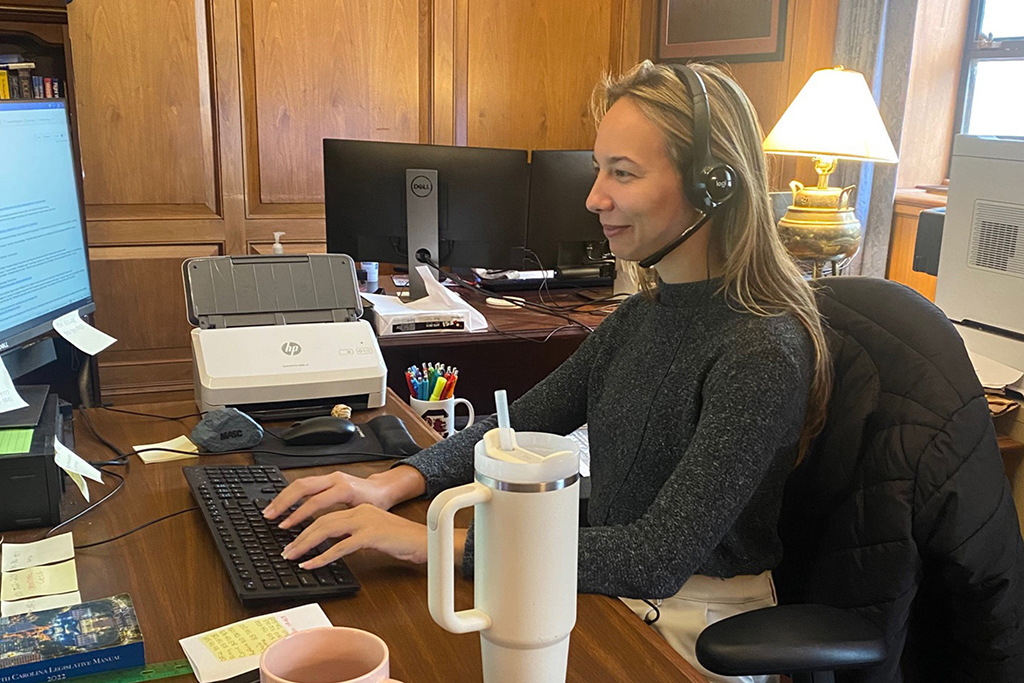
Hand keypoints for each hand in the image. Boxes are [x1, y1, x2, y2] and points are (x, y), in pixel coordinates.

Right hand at [263, 471, 387, 528]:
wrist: (385, 488)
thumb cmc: (377, 504)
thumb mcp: (362, 518)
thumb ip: (344, 528)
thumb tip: (327, 543)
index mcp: (344, 489)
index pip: (315, 502)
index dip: (298, 515)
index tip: (286, 527)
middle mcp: (335, 479)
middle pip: (302, 487)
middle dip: (283, 502)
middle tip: (269, 516)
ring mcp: (330, 477)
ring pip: (301, 482)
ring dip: (283, 497)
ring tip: (270, 510)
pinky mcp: (328, 478)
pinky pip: (306, 483)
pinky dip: (291, 493)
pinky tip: (282, 503)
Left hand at [281, 504, 427, 568]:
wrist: (426, 542)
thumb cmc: (403, 542)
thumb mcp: (374, 535)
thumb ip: (354, 536)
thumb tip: (331, 548)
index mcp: (360, 509)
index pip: (326, 514)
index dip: (306, 525)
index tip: (292, 538)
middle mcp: (360, 511)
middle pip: (321, 520)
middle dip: (299, 535)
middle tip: (286, 550)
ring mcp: (365, 522)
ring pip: (326, 529)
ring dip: (305, 544)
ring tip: (292, 556)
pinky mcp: (371, 535)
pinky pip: (340, 546)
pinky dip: (323, 556)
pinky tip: (312, 564)